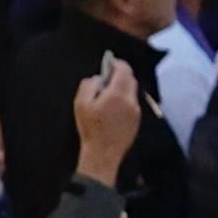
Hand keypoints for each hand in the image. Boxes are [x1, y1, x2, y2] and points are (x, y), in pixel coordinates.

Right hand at [71, 56, 142, 184]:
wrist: (103, 155)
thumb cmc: (90, 130)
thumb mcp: (81, 104)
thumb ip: (88, 86)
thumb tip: (96, 79)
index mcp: (118, 95)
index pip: (124, 70)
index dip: (116, 63)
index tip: (109, 62)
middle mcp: (130, 101)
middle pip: (130, 79)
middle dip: (120, 74)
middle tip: (107, 76)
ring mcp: (136, 112)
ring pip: (132, 91)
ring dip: (122, 87)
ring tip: (107, 93)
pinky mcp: (136, 121)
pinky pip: (132, 103)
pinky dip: (124, 98)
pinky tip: (113, 106)